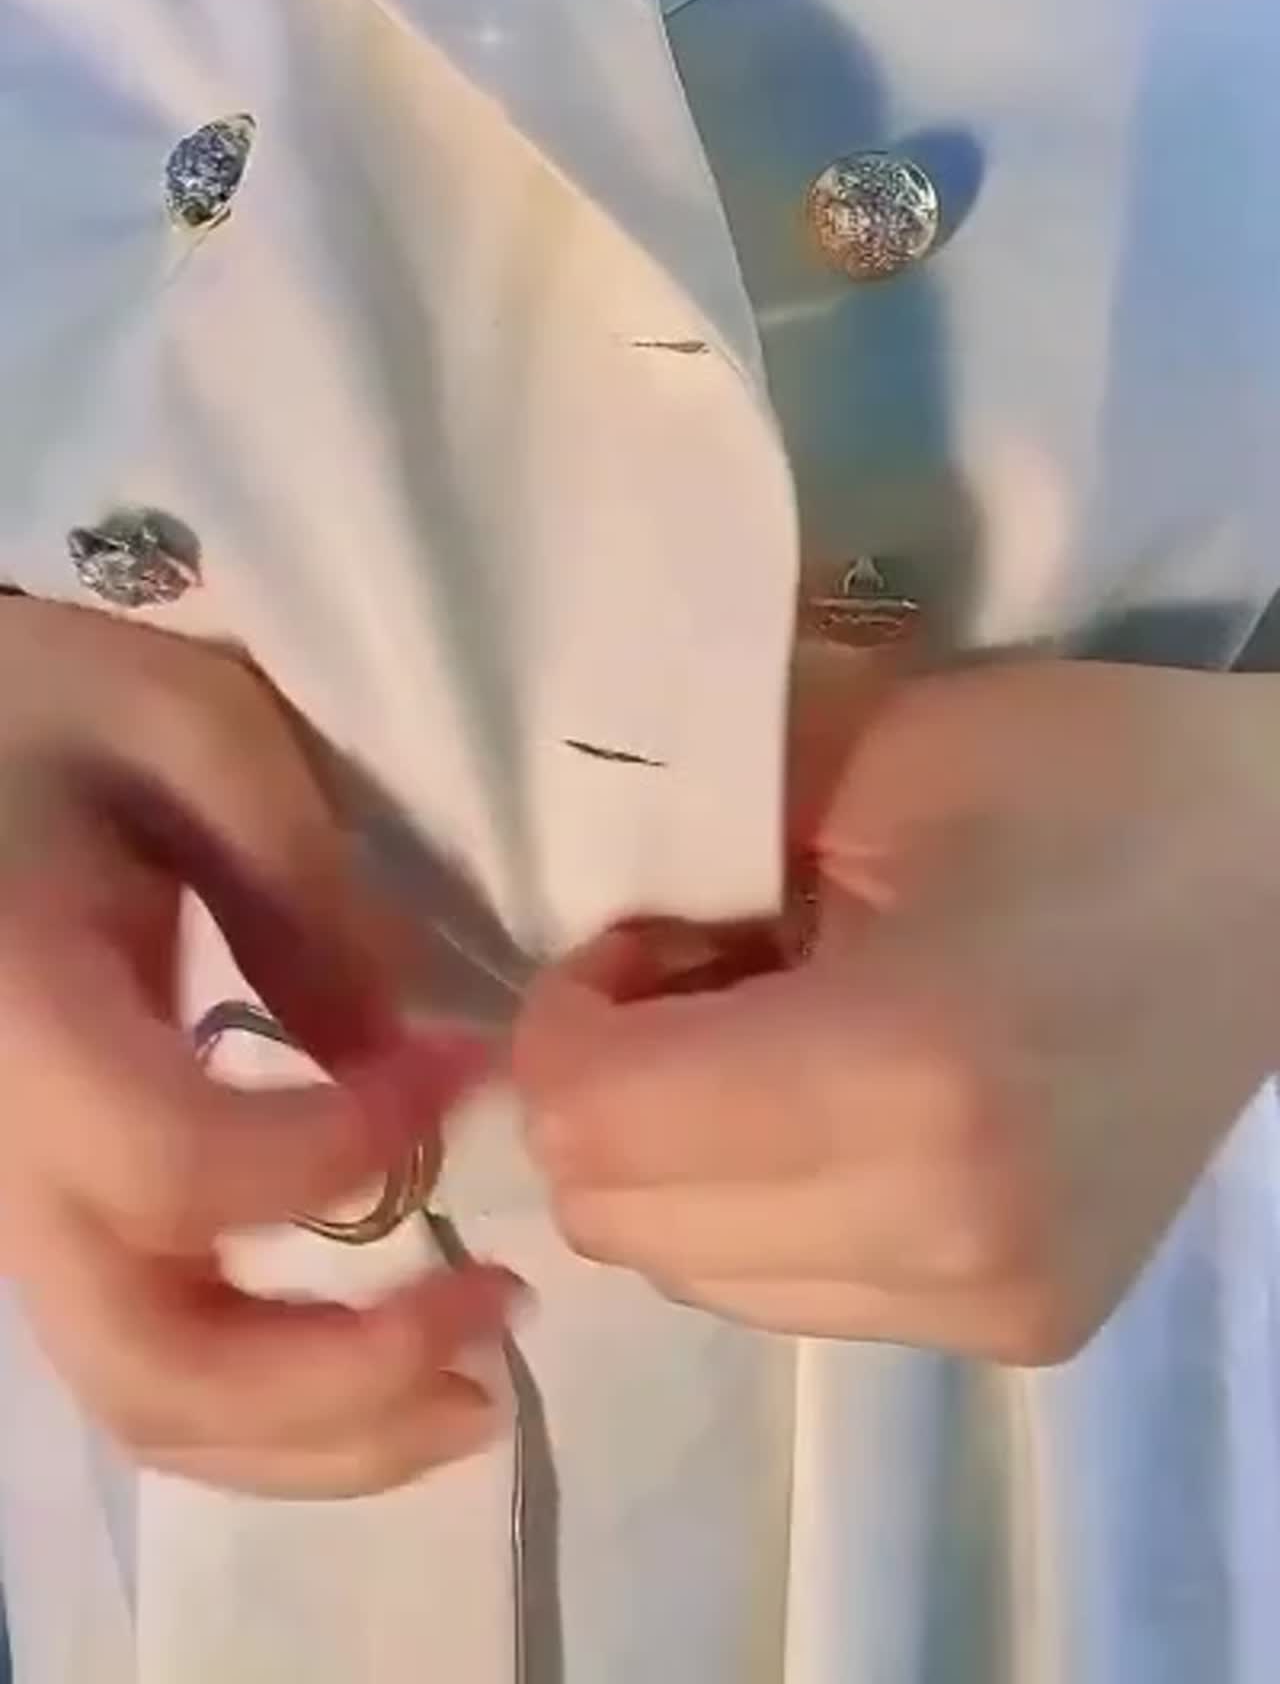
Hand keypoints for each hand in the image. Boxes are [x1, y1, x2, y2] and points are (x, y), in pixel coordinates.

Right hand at [0, 598, 518, 1494]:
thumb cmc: (54, 711)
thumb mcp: (190, 730)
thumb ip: (295, 894)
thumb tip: (396, 1064)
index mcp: (19, 1012)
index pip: (169, 1160)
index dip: (336, 1149)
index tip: (466, 1071)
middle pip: (147, 1357)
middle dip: (344, 1379)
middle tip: (506, 1309)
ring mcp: (15, 1206)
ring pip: (144, 1401)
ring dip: (322, 1435)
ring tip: (477, 1389)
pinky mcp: (50, 1218)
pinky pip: (147, 1363)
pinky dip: (275, 1409)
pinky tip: (384, 1368)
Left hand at [515, 650, 1279, 1361]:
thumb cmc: (1080, 777)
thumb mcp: (869, 752)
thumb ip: (687, 842)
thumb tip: (568, 932)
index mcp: (904, 1073)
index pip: (600, 1123)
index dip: (567, 1018)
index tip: (640, 934)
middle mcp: (947, 1234)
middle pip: (628, 1227)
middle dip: (608, 1094)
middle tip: (689, 977)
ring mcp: (994, 1306)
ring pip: (699, 1281)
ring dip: (679, 1162)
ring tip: (766, 1039)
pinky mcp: (1023, 1330)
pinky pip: (794, 1296)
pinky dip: (762, 1207)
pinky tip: (834, 1104)